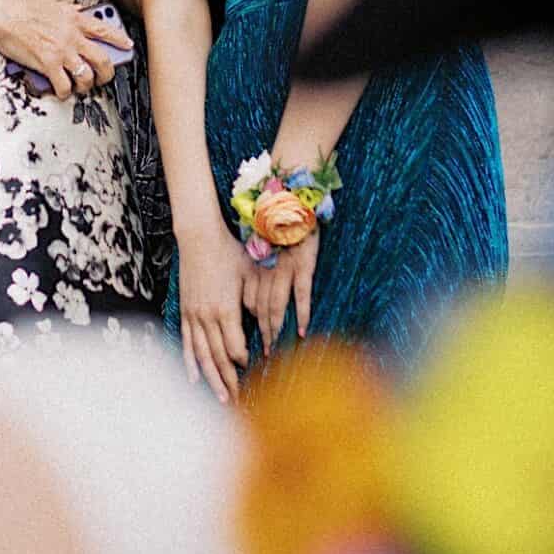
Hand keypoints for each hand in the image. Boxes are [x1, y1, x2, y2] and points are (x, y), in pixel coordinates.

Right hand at [0, 0, 123, 98]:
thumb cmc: (22, 8)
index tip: (128, 46)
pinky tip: (62, 91)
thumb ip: (69, 11)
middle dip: (108, 73)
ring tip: (82, 86)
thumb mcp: (53, 3)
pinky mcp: (47, 65)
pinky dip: (64, 92)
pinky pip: (64, 86)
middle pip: (102, 59)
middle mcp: (72, 36)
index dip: (120, 40)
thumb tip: (79, 13)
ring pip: (86, 76)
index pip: (105, 30)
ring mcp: (61, 52)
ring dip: (86, 85)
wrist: (2, 15)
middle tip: (105, 77)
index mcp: (75, 18)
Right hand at [175, 228, 252, 403]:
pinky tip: (194, 378)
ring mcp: (193, 315)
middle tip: (237, 400)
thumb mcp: (250, 274)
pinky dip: (190, 362)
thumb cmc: (229, 252)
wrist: (199, 237)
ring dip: (210, 378)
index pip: (235, 347)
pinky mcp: (185, 311)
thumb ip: (259, 300)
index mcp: (226, 309)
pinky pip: (186, 342)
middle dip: (228, 380)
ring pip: (201, 355)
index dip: (242, 361)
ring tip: (219, 397)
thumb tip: (270, 322)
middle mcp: (207, 316)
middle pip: (218, 357)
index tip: (250, 368)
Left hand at [242, 226, 318, 350]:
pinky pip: (301, 294)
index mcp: (257, 265)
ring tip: (274, 347)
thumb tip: (254, 290)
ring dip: (274, 328)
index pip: (249, 300)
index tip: (250, 337)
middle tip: (262, 353)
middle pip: (260, 307)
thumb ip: (258, 264)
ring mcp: (285, 268)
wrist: (294, 199)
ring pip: (276, 304)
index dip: (250, 320)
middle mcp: (267, 269)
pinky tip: (300, 331)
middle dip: (261, 331)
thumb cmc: (280, 220)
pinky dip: (301, 314)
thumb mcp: (263, 242)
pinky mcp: (303, 264)